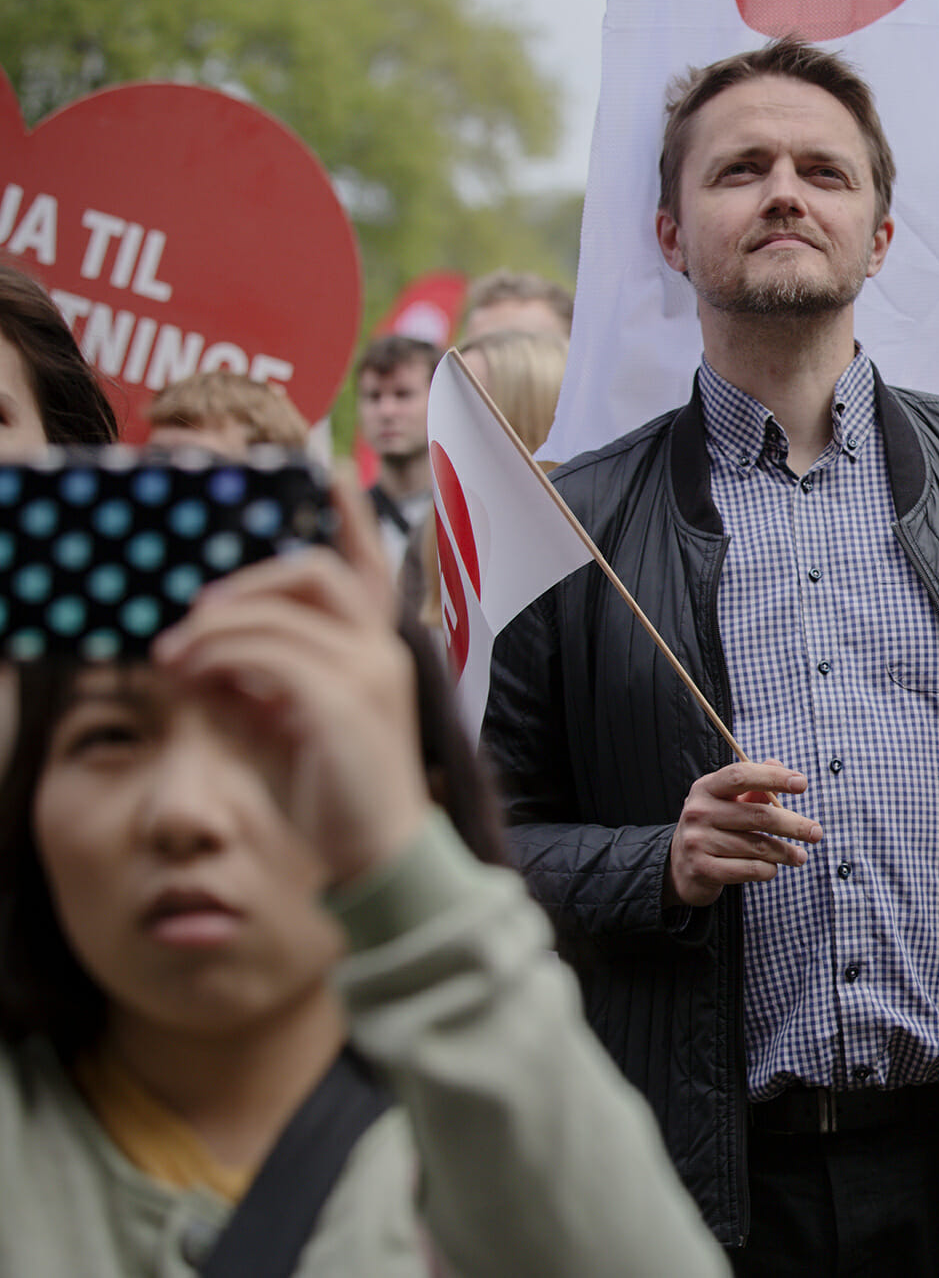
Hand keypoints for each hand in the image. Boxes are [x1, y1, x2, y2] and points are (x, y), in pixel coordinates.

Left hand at [151, 477, 431, 885]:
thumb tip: (195, 654)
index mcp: (375, 653)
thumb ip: (248, 682)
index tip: (332, 470)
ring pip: (279, 611)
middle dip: (247, 582)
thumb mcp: (281, 726)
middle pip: (315, 573)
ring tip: (174, 658)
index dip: (353, 517)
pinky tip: (192, 678)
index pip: (371, 569)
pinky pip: (265, 655)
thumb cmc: (333, 793)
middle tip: (197, 618)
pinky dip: (218, 658)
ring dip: (214, 628)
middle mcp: (380, 651)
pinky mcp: (340, 701)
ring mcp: (366, 672)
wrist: (376, 852)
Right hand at [668, 761, 821, 906]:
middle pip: (758, 815)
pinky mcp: (702, 869)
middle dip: (794, 825)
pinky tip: (773, 868)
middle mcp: (698, 812)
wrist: (680, 867)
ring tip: (800, 856)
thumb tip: (777, 764)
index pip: (741, 775)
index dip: (773, 778)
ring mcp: (697, 841)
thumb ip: (754, 784)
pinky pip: (749, 868)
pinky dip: (768, 869)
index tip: (802, 784)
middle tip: (816, 833)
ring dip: (785, 852)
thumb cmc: (714, 827)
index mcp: (707, 788)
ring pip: (758, 846)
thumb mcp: (728, 802)